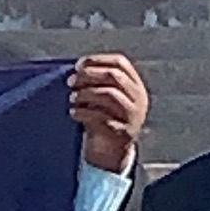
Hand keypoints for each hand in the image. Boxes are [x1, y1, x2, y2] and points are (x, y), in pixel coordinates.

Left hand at [69, 53, 148, 174]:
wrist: (112, 150)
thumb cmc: (103, 118)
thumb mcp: (103, 98)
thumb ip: (96, 83)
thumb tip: (75, 71)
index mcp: (135, 85)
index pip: (120, 63)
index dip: (98, 60)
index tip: (79, 65)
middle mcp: (138, 98)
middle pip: (114, 76)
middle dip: (89, 75)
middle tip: (71, 81)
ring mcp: (133, 115)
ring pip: (109, 94)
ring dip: (86, 93)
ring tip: (72, 97)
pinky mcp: (123, 132)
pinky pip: (101, 117)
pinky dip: (83, 112)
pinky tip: (73, 112)